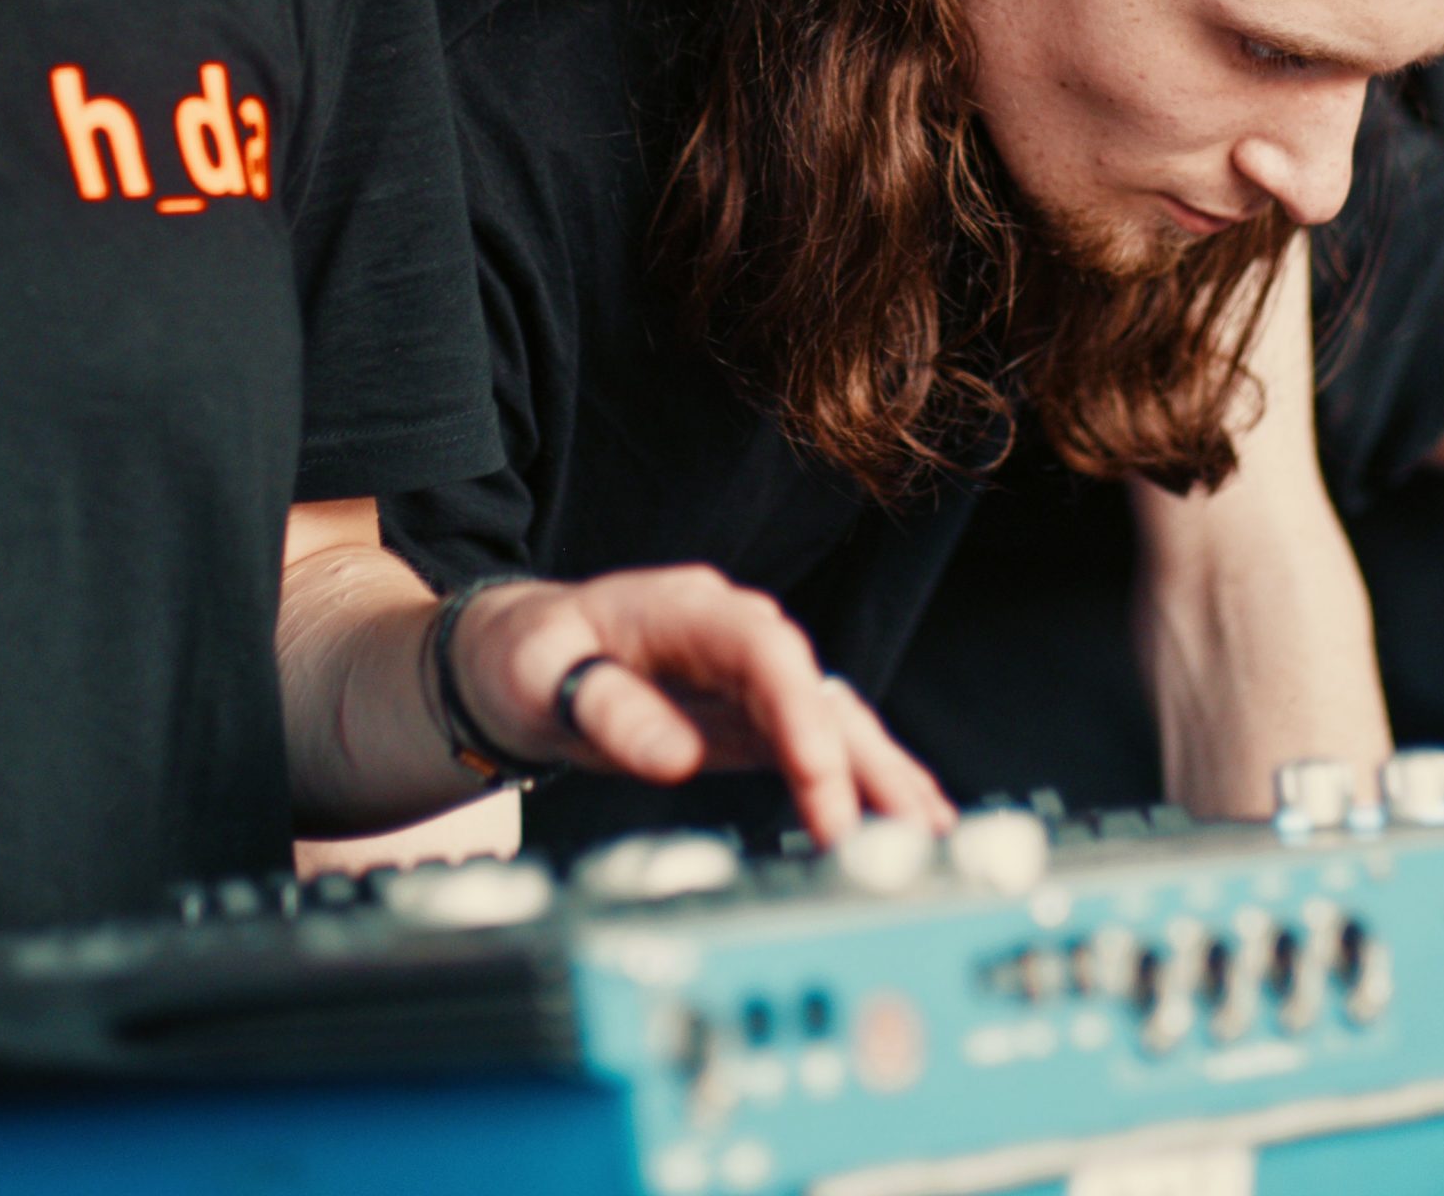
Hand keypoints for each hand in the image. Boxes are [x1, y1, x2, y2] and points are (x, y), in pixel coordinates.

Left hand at [452, 569, 951, 845]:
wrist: (512, 653)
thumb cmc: (523, 655)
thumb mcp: (538, 676)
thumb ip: (608, 710)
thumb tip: (676, 756)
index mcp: (686, 609)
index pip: (765, 651)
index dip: (800, 713)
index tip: (821, 779)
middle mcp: (733, 635)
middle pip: (815, 688)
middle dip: (862, 758)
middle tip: (903, 827)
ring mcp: (750, 676)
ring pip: (830, 719)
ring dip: (880, 774)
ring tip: (931, 833)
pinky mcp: (753, 717)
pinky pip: (817, 744)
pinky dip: (861, 780)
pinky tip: (906, 816)